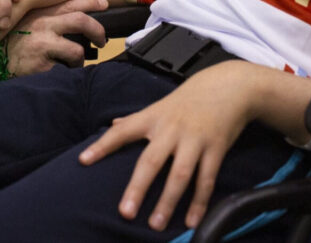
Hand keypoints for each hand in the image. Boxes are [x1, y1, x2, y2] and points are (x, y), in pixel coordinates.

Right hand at [5, 0, 107, 76]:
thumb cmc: (11, 44)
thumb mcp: (26, 24)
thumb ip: (46, 20)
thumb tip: (75, 22)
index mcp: (40, 14)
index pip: (70, 2)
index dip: (90, 1)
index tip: (104, 3)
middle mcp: (42, 25)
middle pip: (81, 21)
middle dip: (97, 31)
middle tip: (101, 41)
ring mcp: (42, 45)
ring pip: (77, 51)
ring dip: (79, 60)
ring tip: (72, 64)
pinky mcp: (42, 65)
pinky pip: (65, 70)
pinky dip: (65, 73)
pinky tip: (56, 74)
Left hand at [78, 61, 259, 230]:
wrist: (227, 86)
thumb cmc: (187, 100)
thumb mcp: (159, 105)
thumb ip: (136, 119)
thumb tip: (113, 125)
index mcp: (152, 117)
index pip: (122, 132)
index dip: (102, 145)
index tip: (83, 161)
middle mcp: (171, 129)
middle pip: (151, 160)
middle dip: (137, 187)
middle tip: (125, 212)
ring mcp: (194, 140)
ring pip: (180, 175)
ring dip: (167, 201)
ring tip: (155, 225)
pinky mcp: (216, 149)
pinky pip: (207, 179)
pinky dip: (199, 202)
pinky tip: (191, 221)